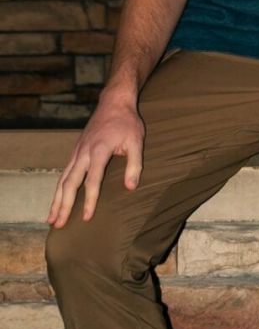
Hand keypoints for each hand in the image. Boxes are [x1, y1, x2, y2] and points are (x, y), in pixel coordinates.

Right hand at [47, 97, 144, 227]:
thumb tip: (131, 188)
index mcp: (98, 151)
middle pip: (70, 183)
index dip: (89, 199)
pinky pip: (63, 173)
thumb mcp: (137, 141)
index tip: (86, 217)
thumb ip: (135, 164)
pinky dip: (58, 189)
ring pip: (62, 180)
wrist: (113, 103)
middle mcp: (83, 153)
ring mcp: (76, 152)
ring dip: (56, 200)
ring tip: (51, 219)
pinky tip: (56, 201)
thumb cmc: (127, 123)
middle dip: (63, 205)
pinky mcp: (75, 152)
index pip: (92, 180)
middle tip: (59, 225)